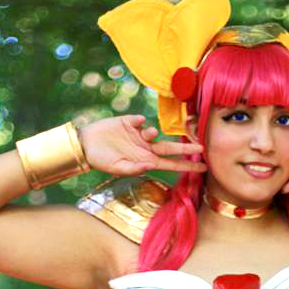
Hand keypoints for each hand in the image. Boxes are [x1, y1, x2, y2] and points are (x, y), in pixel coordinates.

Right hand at [78, 114, 206, 175]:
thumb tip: (150, 166)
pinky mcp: (128, 122)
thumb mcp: (117, 168)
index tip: (203, 168)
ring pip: (154, 132)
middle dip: (186, 149)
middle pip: (170, 148)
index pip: (170, 164)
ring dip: (152, 133)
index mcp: (145, 160)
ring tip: (146, 134)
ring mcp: (138, 134)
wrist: (86, 145)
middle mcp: (145, 147)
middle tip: (202, 147)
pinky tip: (136, 122)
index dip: (187, 166)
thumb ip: (134, 168)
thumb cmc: (102, 160)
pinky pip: (139, 119)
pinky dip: (140, 120)